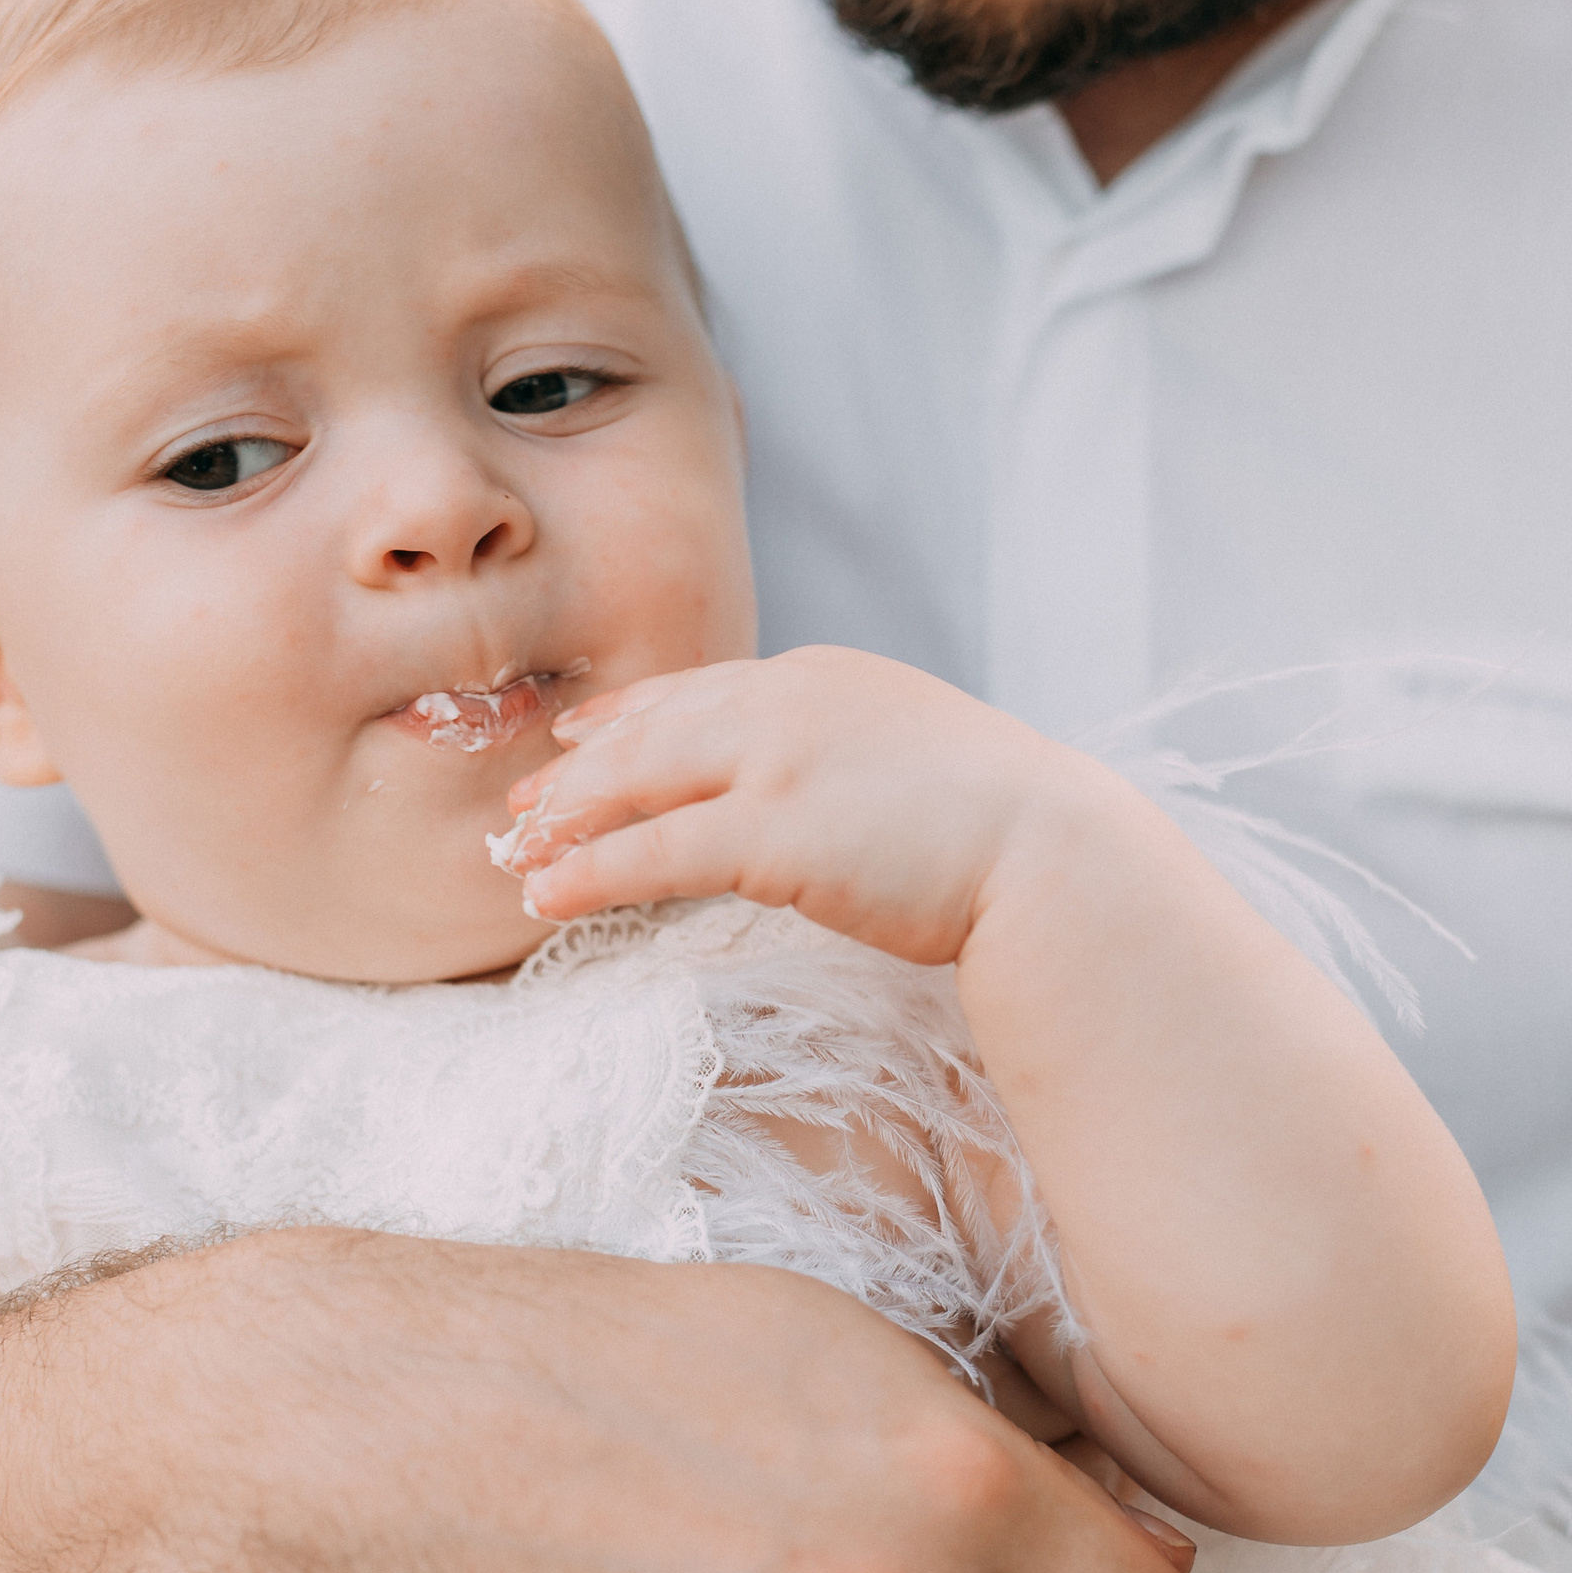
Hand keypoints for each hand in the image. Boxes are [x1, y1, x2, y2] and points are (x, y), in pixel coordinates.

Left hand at [497, 646, 1098, 963]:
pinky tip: (548, 895)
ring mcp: (777, 761)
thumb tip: (819, 794)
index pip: (701, 689)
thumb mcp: (917, 757)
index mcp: (825, 677)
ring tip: (517, 855)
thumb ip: (851, 756)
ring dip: (567, 821)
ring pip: (637, 784)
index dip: (630, 715)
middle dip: (579, 770)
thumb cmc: (1008, 829)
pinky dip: (589, 872)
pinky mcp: (772, 832)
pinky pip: (652, 853)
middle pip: (653, 731)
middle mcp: (789, 702)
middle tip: (522, 804)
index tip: (581, 733)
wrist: (1053, 854)